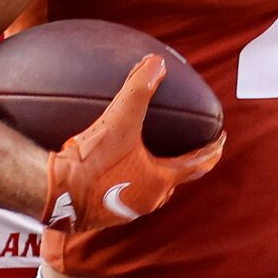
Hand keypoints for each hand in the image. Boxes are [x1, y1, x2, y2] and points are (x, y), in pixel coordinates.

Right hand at [43, 54, 224, 231]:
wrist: (55, 194)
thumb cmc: (91, 162)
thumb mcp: (118, 120)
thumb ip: (139, 89)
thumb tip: (156, 62)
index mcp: (159, 181)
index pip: (197, 164)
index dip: (212, 149)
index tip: (221, 140)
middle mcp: (147, 200)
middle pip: (174, 181)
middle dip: (184, 165)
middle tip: (188, 150)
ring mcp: (126, 211)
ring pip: (150, 190)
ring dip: (155, 175)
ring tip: (153, 160)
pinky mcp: (104, 215)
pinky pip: (127, 195)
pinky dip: (131, 181)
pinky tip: (118, 171)